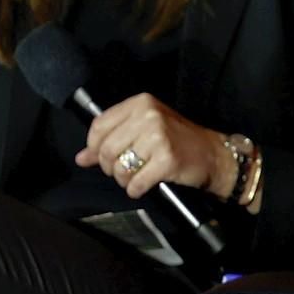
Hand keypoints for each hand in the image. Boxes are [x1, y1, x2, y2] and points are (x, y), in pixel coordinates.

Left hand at [76, 93, 237, 200]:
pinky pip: (136, 183)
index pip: (99, 125)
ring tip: (136, 176)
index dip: (94, 146)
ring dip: (124, 180)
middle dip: (110, 167)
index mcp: (141, 103)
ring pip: (119, 168)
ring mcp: (159, 137)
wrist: (212, 154)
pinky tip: (145, 185)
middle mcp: (149, 116)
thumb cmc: (177, 140)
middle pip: (106, 149)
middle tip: (122, 170)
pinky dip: (136, 189)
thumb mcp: (144, 130)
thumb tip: (81, 158)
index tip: (101, 157)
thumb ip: (111, 139)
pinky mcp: (167, 160)